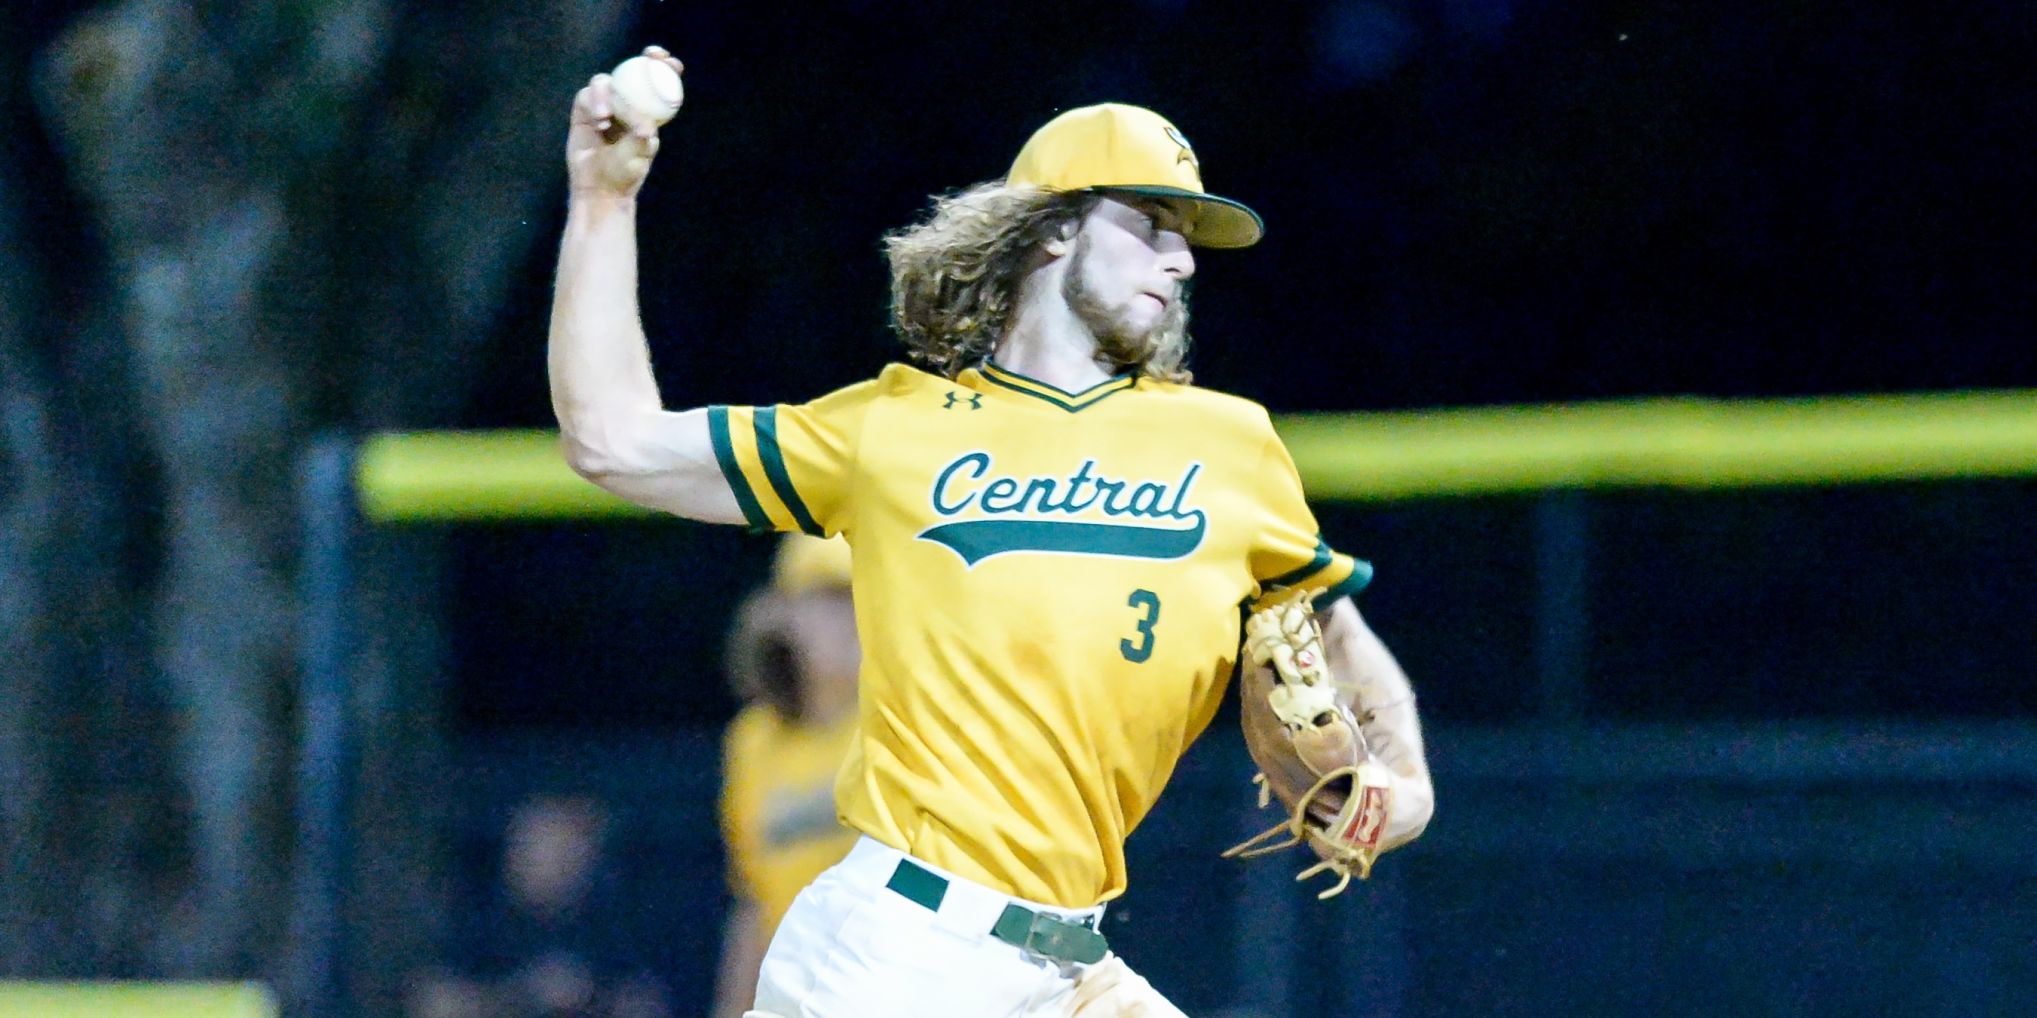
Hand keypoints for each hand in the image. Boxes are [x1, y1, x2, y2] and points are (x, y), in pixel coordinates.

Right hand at [566, 46, 684, 199]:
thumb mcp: (640, 152)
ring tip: (605, 119)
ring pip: (606, 83)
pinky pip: (587, 95)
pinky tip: (599, 124)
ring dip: (608, 96)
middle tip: (651, 58)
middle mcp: (625, 103)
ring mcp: (604, 105)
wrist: (601, 187)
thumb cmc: (626, 171)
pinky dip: (594, 104)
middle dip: (646, 60)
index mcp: (647, 111)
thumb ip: (643, 134)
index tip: (671, 62)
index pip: (658, 83)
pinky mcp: (583, 109)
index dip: (665, 68)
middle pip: (634, 71)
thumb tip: (645, 124)